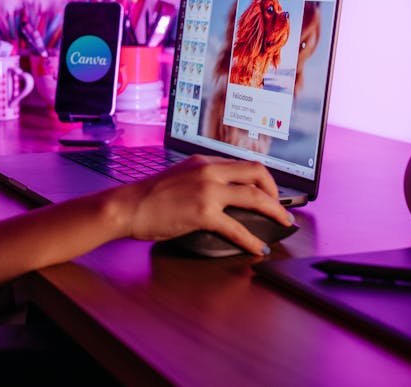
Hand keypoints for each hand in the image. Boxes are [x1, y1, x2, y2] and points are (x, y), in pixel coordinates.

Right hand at [122, 155, 291, 254]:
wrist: (127, 206)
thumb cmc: (148, 196)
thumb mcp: (180, 176)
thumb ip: (202, 179)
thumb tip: (222, 194)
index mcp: (204, 161)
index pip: (243, 164)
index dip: (263, 178)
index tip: (270, 190)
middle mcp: (209, 171)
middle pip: (258, 174)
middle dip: (276, 192)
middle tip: (281, 208)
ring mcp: (208, 191)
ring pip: (255, 197)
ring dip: (274, 211)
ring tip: (282, 224)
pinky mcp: (203, 213)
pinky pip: (237, 227)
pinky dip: (252, 240)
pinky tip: (258, 248)